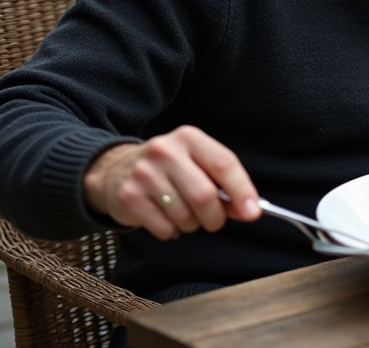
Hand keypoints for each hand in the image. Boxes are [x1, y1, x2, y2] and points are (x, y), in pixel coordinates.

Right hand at [83, 125, 260, 239]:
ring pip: (184, 216)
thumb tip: (249, 210)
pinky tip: (166, 219)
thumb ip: (223, 183)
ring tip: (185, 216)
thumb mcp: (196, 163)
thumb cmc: (169, 169)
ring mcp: (144, 173)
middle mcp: (166, 151)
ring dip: (192, 225)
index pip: (223, 164)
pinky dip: (173, 232)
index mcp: (190, 138)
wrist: (115, 170)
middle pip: (204, 195)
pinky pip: (164, 228)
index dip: (242, 190)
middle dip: (215, 217)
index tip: (253, 212)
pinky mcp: (128, 196)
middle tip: (214, 221)